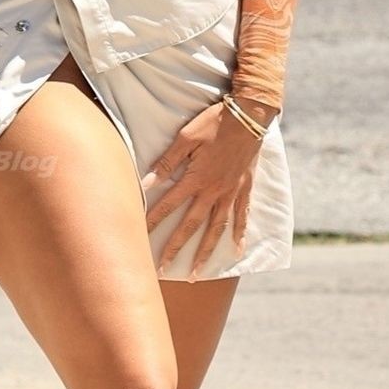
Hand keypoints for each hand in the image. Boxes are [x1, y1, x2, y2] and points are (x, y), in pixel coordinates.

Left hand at [142, 100, 264, 277]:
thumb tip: (145, 182)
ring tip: (197, 273)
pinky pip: (242, 216)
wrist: (250, 115)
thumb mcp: (186, 137)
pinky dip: (239, 234)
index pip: (167, 205)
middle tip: (162, 270)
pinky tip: (237, 250)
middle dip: (174, 249)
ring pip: (215, 229)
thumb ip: (166, 162)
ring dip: (204, 252)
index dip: (152, 222)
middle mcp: (213, 192)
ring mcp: (231, 193)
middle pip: (190, 226)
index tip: (139, 239)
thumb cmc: (214, 122)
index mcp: (195, 179)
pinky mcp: (245, 188)